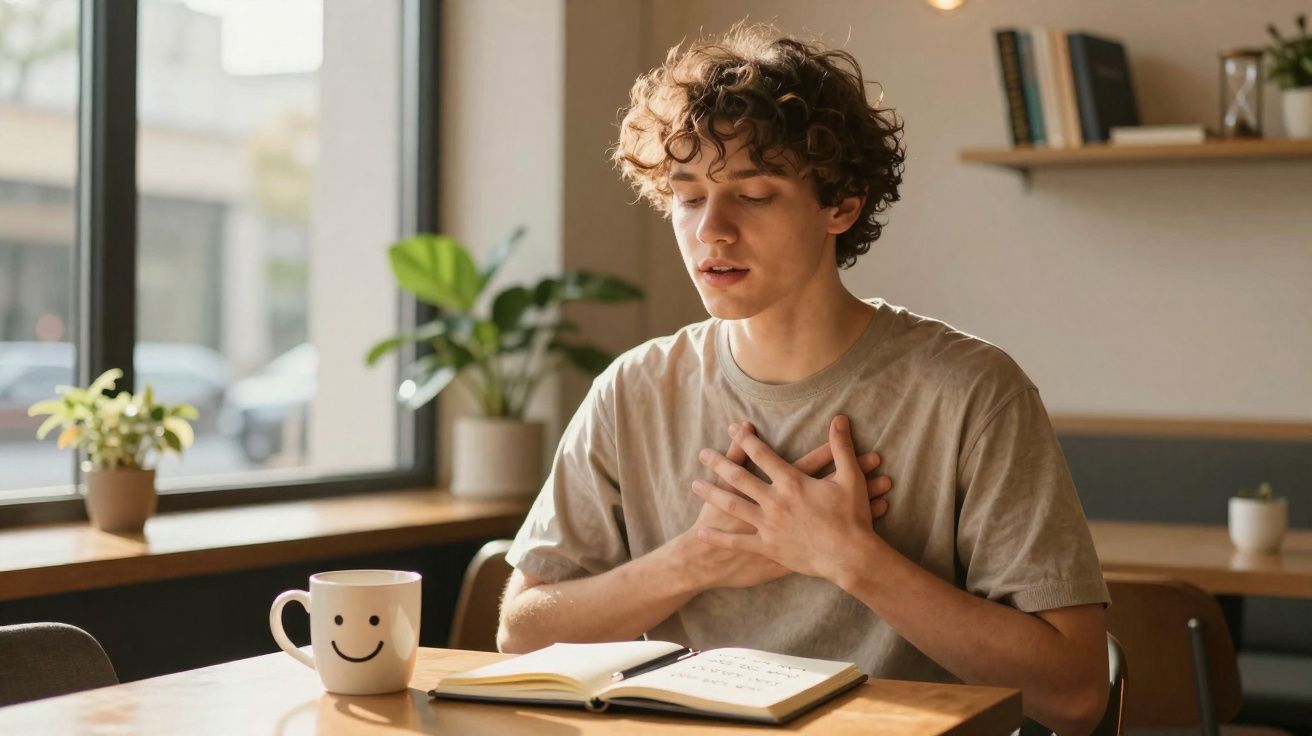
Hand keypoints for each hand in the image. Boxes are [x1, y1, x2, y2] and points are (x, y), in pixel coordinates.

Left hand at [691, 415, 879, 582]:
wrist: (850, 557)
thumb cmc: (852, 518)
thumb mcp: (851, 478)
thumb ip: (841, 447)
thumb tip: (839, 419)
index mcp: (792, 482)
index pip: (762, 454)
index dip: (745, 439)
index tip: (732, 428)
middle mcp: (774, 501)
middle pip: (739, 478)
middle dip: (719, 463)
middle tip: (703, 454)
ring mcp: (768, 525)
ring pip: (733, 506)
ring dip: (712, 494)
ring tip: (694, 485)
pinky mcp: (768, 547)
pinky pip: (738, 542)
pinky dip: (718, 537)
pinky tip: (702, 531)